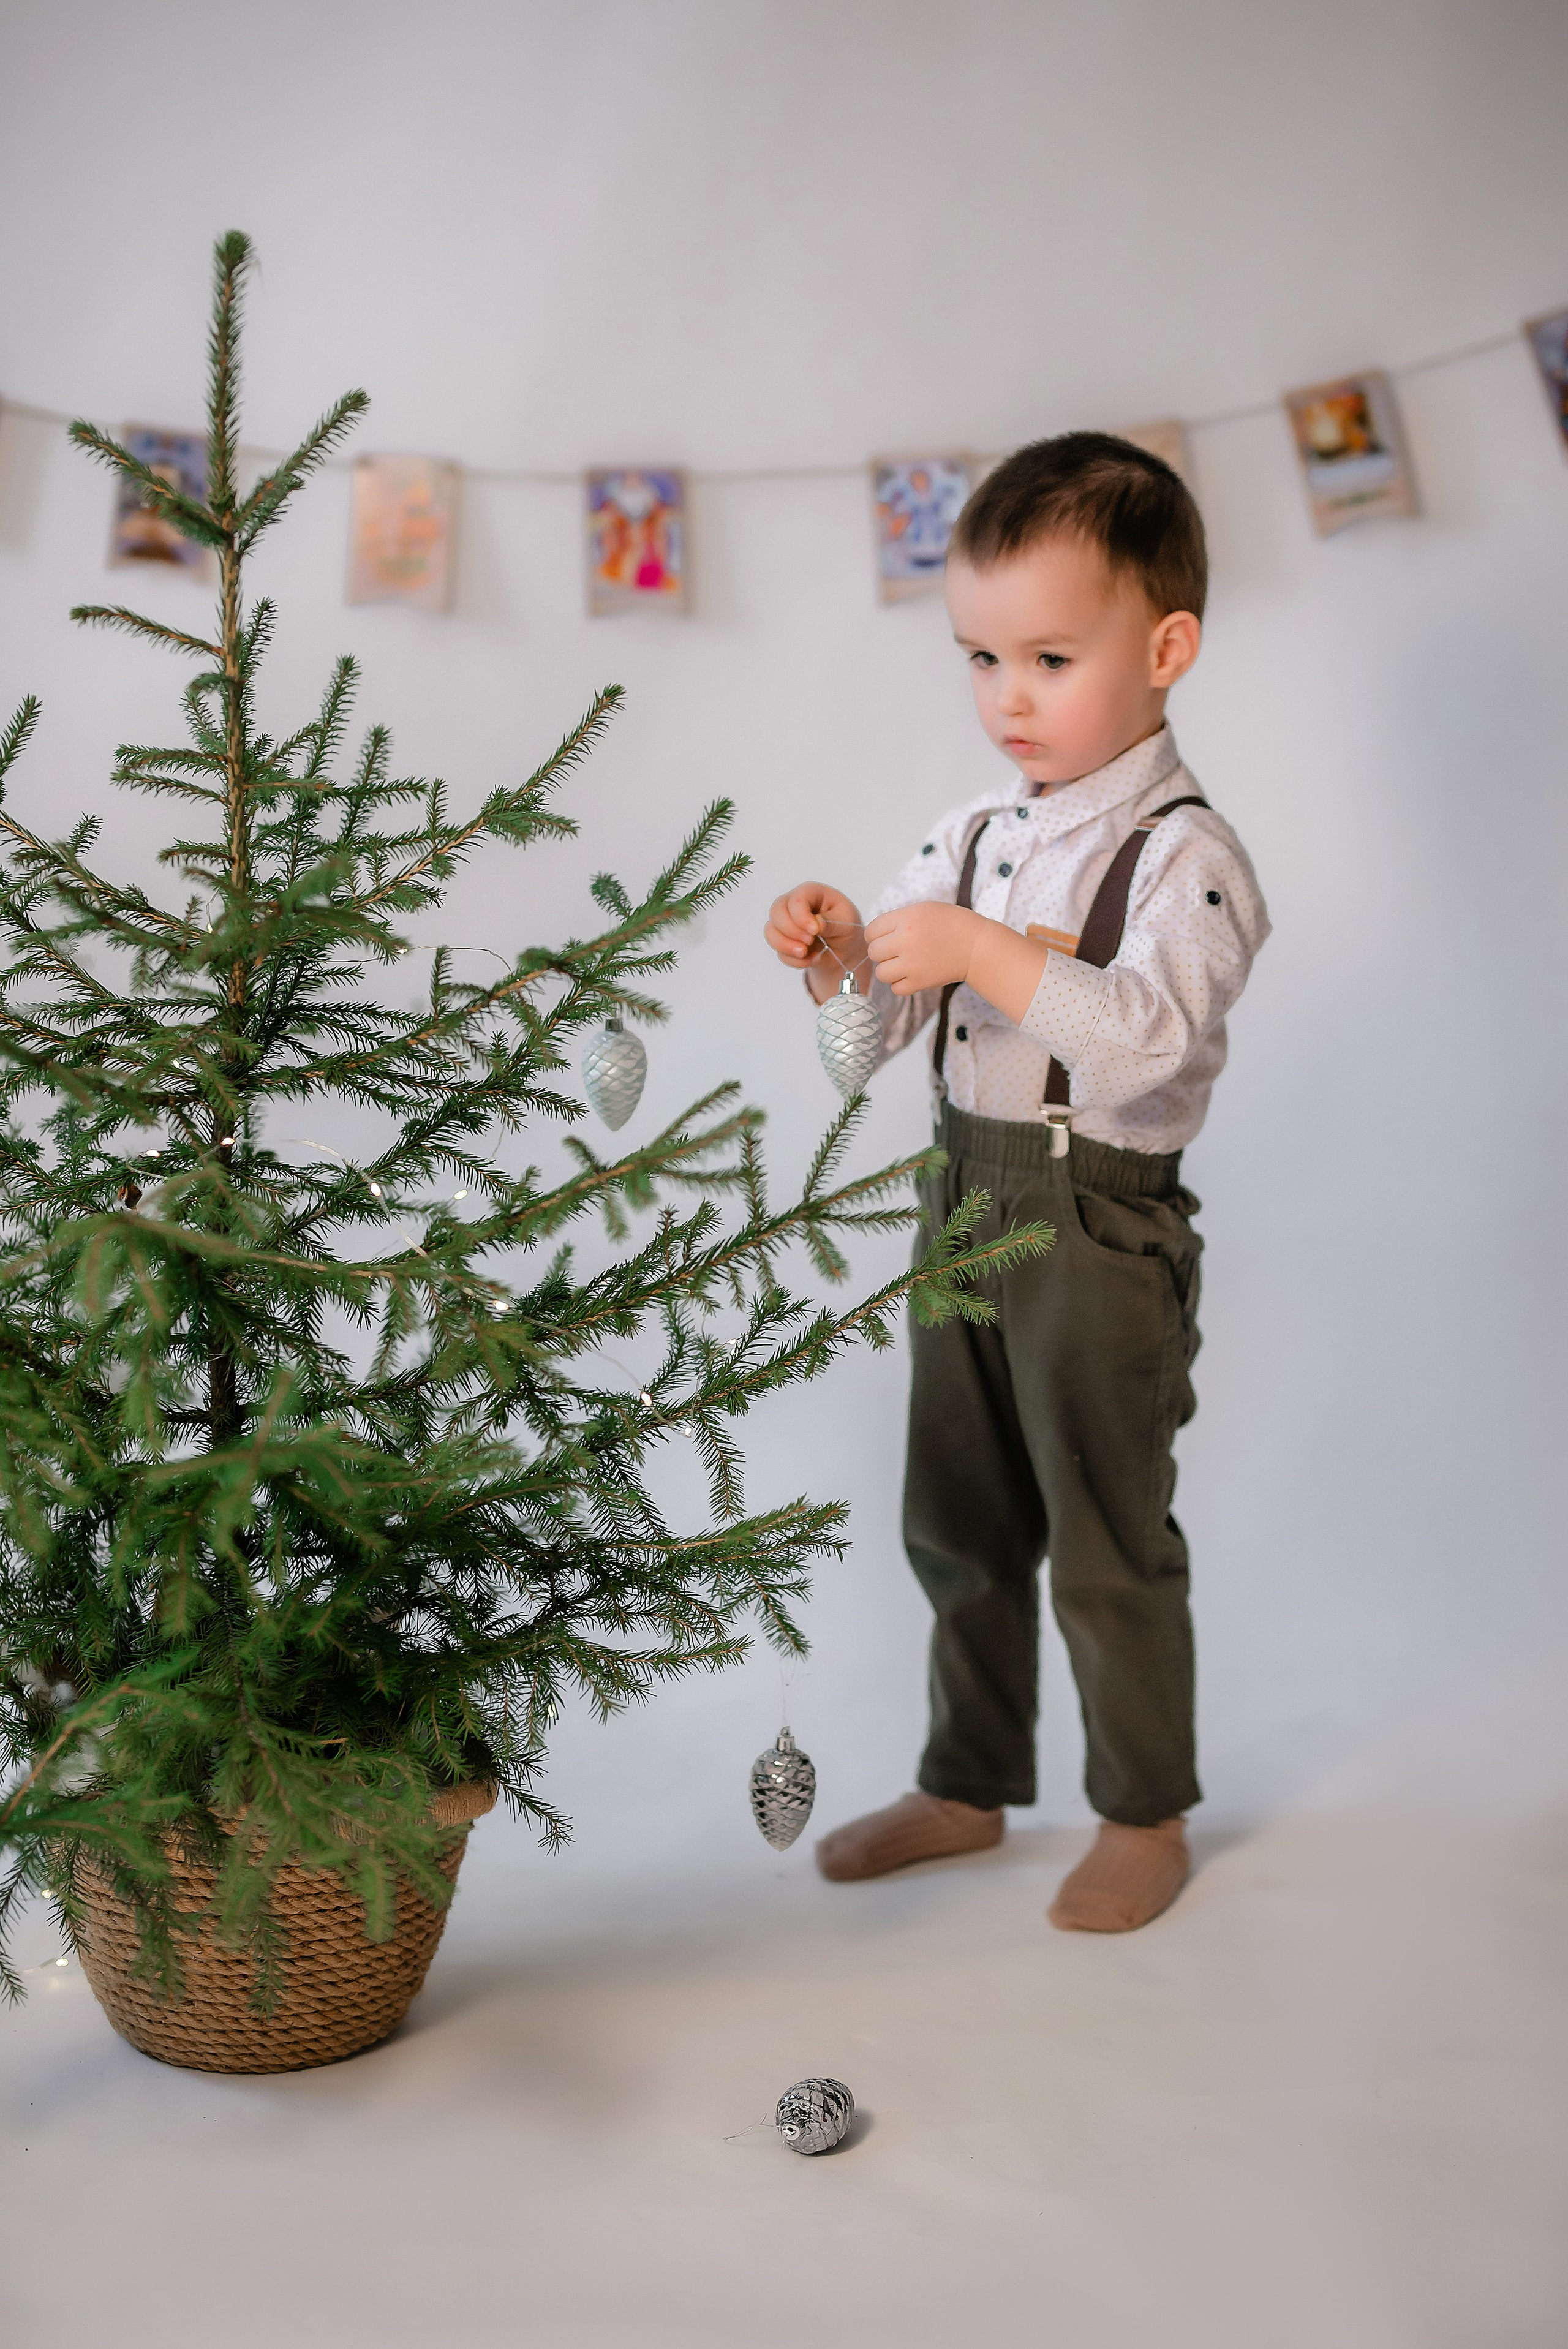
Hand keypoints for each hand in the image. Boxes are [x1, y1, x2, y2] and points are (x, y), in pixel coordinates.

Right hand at [765, 882, 865, 1003]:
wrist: (844, 947)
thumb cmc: (846, 926)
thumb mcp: (847, 921)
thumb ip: (832, 922)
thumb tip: (817, 924)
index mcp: (810, 893)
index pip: (796, 899)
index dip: (801, 917)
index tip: (815, 931)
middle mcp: (793, 904)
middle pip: (776, 911)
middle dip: (791, 931)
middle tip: (810, 942)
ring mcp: (785, 922)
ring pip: (770, 931)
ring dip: (787, 947)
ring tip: (806, 954)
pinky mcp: (783, 940)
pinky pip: (778, 951)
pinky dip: (793, 960)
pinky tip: (810, 959)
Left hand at [863, 901, 981, 995]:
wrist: (975, 945)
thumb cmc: (950, 924)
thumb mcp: (922, 910)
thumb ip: (897, 921)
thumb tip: (875, 937)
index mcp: (905, 919)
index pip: (870, 932)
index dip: (877, 935)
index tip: (888, 937)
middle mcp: (905, 941)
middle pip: (873, 952)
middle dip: (882, 952)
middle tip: (898, 951)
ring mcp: (912, 963)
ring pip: (881, 973)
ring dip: (889, 970)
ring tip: (904, 964)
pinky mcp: (920, 982)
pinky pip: (895, 989)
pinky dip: (901, 984)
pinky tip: (911, 975)